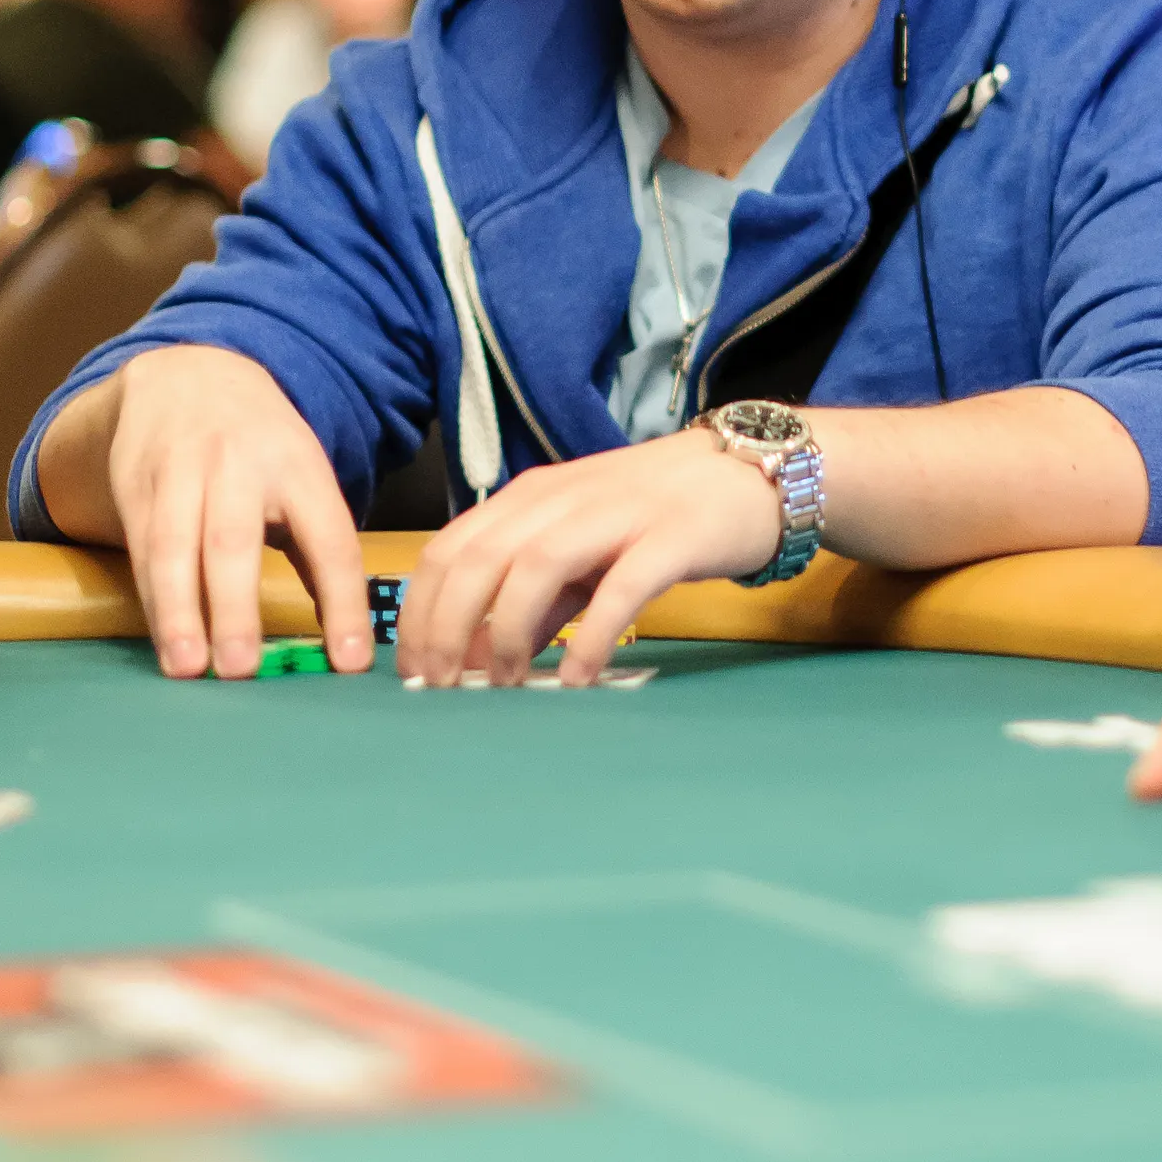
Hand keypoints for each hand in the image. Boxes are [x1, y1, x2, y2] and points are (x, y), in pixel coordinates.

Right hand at [41, 347, 371, 680]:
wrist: (187, 374)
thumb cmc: (260, 448)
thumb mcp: (304, 479)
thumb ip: (318, 552)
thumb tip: (344, 640)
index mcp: (300, 467)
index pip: (329, 539)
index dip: (342, 602)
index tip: (349, 662)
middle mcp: (239, 465)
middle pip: (235, 540)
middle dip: (237, 607)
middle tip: (242, 669)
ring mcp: (181, 471)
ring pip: (175, 545)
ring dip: (179, 611)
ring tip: (188, 667)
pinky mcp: (136, 483)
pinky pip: (143, 547)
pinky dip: (153, 598)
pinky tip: (165, 640)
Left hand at [394, 432, 780, 689]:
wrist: (746, 472)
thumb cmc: (653, 516)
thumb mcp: (580, 553)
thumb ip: (534, 602)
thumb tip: (479, 660)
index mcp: (530, 498)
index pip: (449, 549)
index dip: (421, 613)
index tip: (415, 671)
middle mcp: (562, 498)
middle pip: (479, 559)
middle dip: (448, 628)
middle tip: (443, 689)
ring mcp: (616, 513)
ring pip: (535, 566)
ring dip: (506, 633)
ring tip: (502, 687)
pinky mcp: (671, 536)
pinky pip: (620, 588)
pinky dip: (591, 636)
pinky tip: (577, 679)